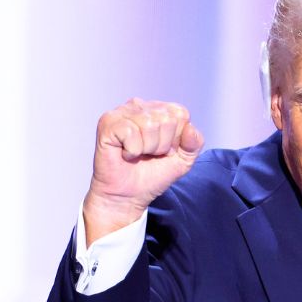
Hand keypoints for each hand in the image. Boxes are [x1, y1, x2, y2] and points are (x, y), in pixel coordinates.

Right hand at [83, 98, 203, 244]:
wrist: (129, 195)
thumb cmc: (152, 175)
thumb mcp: (183, 160)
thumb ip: (194, 143)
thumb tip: (190, 128)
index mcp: (159, 110)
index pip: (181, 114)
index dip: (177, 138)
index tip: (165, 150)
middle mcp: (140, 106)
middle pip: (167, 119)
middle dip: (162, 145)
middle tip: (149, 154)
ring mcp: (122, 113)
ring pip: (149, 125)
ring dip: (147, 148)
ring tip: (138, 154)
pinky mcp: (107, 123)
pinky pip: (131, 132)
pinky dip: (132, 150)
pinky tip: (125, 153)